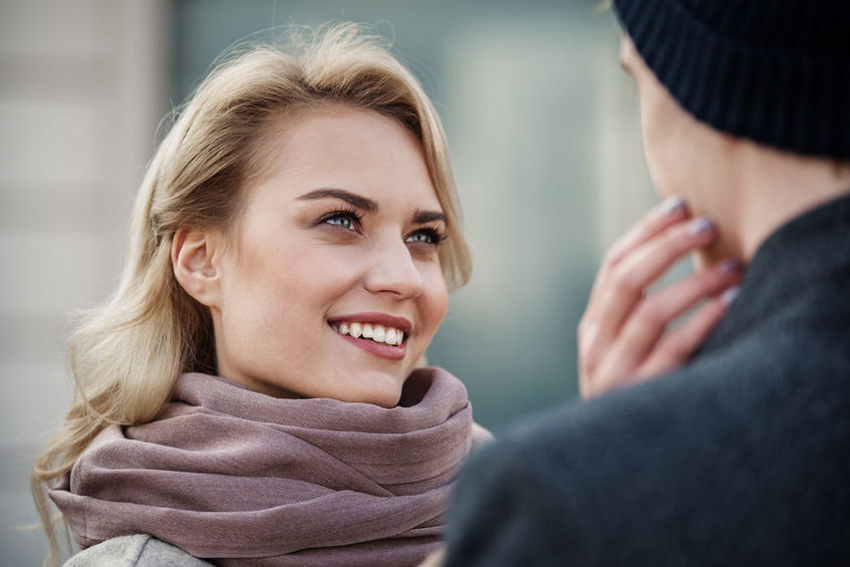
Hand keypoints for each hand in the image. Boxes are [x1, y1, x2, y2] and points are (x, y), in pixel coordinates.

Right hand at [578, 197, 740, 398]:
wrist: (608, 463)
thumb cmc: (632, 394)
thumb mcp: (622, 352)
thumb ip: (638, 312)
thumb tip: (681, 251)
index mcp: (591, 327)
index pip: (612, 266)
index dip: (644, 232)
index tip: (678, 204)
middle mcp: (594, 344)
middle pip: (625, 281)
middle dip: (666, 246)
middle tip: (707, 224)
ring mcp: (612, 372)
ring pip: (649, 313)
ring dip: (693, 282)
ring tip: (732, 266)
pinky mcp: (638, 396)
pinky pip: (672, 352)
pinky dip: (701, 322)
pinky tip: (728, 302)